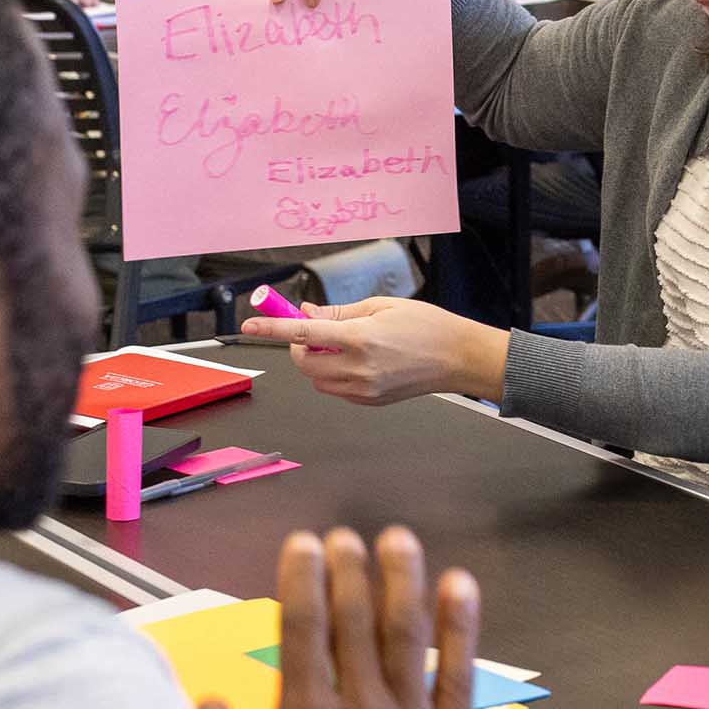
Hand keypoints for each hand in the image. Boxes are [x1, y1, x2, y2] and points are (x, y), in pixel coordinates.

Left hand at [242, 297, 509, 404]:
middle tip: (314, 330)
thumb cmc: (427, 326)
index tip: (249, 325)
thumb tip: (306, 312)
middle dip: (299, 345)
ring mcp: (364, 389)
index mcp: (360, 338)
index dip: (271, 328)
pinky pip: (335, 389)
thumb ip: (339, 311)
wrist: (458, 358)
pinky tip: (357, 361)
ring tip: (343, 345)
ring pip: (316, 378)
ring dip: (316, 361)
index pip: (302, 332)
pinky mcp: (369, 402)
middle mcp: (358, 367)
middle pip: (303, 361)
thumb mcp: (381, 306)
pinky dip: (333, 374)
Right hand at [248, 527, 481, 708]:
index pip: (301, 628)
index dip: (302, 578)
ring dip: (404, 581)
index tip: (303, 544)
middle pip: (355, 621)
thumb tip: (208, 703)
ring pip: (410, 636)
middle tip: (347, 536)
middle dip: (350, 568)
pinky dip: (462, 628)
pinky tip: (462, 589)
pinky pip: (461, 677)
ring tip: (400, 542)